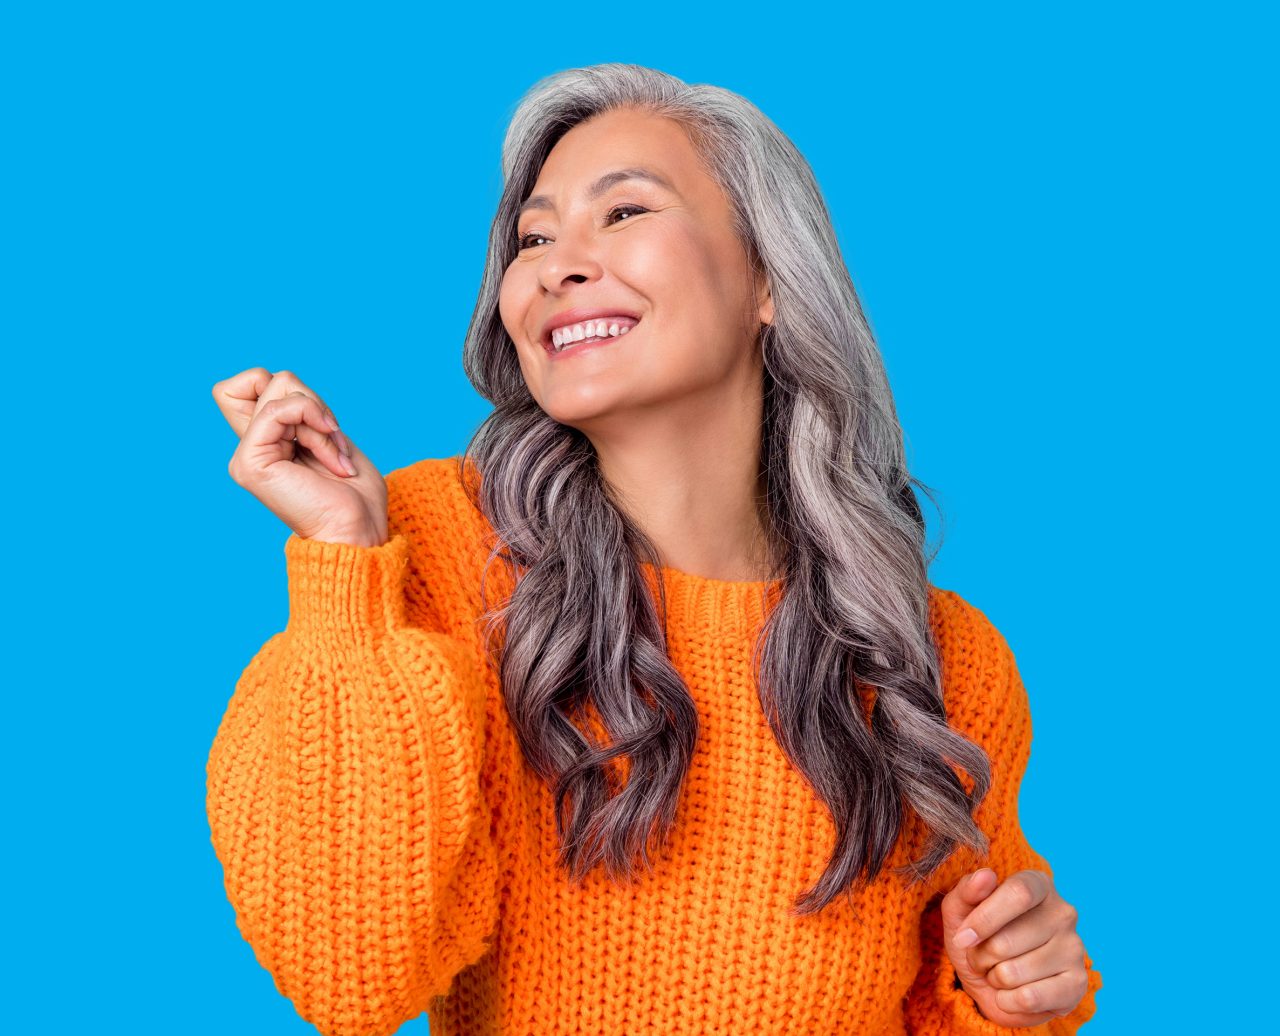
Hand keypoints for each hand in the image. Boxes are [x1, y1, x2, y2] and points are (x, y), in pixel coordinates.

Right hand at [214, 368, 387, 546]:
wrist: (358, 531)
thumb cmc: (354, 494)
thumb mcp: (329, 435)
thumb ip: (300, 407)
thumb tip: (281, 381)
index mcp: (267, 442)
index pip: (251, 382)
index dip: (288, 388)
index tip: (321, 424)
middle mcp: (251, 447)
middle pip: (267, 378)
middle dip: (314, 402)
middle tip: (333, 439)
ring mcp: (246, 455)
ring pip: (279, 387)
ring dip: (320, 418)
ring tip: (334, 457)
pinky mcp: (249, 463)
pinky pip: (279, 409)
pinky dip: (314, 423)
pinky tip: (331, 457)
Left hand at [941, 867, 1089, 1026]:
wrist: (993, 982)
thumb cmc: (979, 938)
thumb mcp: (961, 910)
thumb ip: (967, 891)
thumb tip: (986, 875)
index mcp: (1038, 884)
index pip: (1018, 892)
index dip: (984, 919)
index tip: (963, 938)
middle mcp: (1063, 912)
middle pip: (1006, 940)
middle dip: (981, 956)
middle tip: (981, 957)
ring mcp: (1075, 948)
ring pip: (1013, 972)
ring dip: (994, 978)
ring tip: (999, 972)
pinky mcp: (1077, 984)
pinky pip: (1029, 998)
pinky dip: (1008, 1001)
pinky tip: (1013, 993)